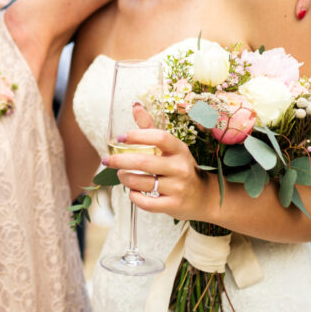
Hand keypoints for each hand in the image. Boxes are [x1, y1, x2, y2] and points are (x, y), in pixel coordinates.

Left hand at [100, 105, 210, 221]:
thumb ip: (150, 128)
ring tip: (121, 175)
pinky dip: (134, 196)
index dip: (137, 136)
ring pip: (142, 183)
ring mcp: (178, 187)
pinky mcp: (174, 205)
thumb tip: (135, 106)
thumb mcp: (170, 148)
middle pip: (143, 162)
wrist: (204, 196)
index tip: (119, 138)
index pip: (159, 137)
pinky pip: (146, 202)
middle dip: (119, 160)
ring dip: (125, 178)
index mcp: (179, 150)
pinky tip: (132, 192)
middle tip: (106, 160)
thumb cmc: (180, 167)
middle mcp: (180, 167)